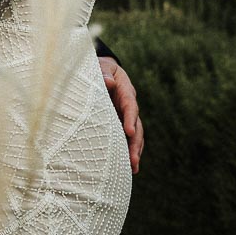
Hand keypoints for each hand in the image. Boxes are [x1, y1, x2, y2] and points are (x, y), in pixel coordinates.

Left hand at [98, 56, 142, 172]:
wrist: (102, 70)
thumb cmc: (99, 68)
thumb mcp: (102, 66)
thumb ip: (104, 72)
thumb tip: (108, 82)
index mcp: (125, 91)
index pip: (130, 106)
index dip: (130, 119)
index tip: (129, 132)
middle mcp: (128, 106)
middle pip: (136, 126)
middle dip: (135, 143)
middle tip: (133, 160)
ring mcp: (125, 116)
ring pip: (134, 135)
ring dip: (134, 151)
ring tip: (133, 168)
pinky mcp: (119, 123)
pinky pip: (125, 138)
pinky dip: (127, 150)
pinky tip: (127, 166)